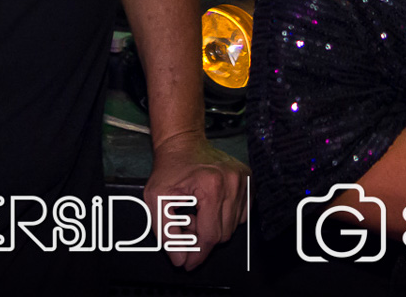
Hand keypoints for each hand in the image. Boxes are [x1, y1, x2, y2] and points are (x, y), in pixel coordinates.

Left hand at [143, 133, 247, 269]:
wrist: (183, 142)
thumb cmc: (170, 168)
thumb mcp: (156, 198)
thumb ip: (166, 231)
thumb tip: (179, 258)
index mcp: (212, 186)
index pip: (210, 236)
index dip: (197, 254)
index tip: (188, 263)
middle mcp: (233, 183)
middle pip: (222, 234)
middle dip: (202, 236)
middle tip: (186, 223)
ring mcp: (244, 181)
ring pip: (232, 227)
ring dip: (213, 227)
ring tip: (196, 212)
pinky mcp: (249, 181)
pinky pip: (240, 215)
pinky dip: (225, 217)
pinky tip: (210, 207)